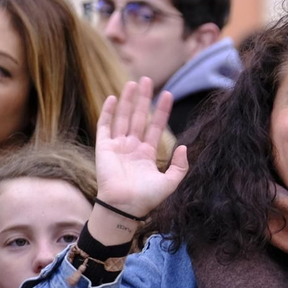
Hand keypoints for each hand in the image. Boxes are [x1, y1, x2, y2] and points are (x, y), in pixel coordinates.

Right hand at [91, 79, 188, 242]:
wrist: (125, 207)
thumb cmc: (147, 198)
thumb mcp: (171, 182)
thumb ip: (180, 166)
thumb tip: (184, 147)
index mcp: (147, 154)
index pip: (156, 126)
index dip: (162, 111)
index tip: (168, 94)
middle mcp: (132, 147)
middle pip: (139, 117)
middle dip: (143, 99)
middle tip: (147, 80)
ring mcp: (118, 146)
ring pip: (123, 118)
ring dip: (127, 100)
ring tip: (133, 83)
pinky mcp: (104, 148)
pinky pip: (105, 126)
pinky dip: (108, 112)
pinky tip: (113, 98)